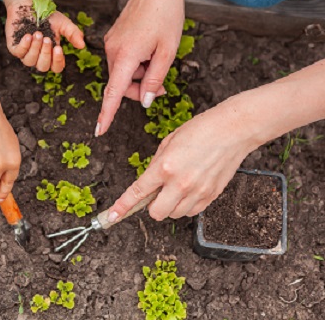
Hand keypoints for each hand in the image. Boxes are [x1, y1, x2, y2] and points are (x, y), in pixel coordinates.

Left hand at [1, 0, 84, 72]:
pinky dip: (24, 46)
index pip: (56, 67)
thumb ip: (73, 34)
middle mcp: (38, 56)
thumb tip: (82, 45)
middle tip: (47, 38)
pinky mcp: (14, 47)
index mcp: (51, 53)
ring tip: (37, 33)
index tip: (58, 48)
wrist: (30, 4)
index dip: (57, 62)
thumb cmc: (47, 16)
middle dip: (45, 53)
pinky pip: (18, 53)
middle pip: (42, 67)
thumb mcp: (63, 24)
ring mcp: (26, 53)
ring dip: (35, 48)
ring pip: (29, 62)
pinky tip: (28, 36)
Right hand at [95, 0, 182, 135]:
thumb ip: (155, 79)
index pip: (113, 93)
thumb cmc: (166, 16)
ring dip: (139, 73)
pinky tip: (149, 47)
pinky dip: (135, 62)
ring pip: (122, 72)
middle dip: (139, 88)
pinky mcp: (113, 38)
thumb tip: (145, 101)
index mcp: (125, 56)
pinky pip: (122, 60)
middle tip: (161, 82)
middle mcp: (112, 51)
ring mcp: (110, 43)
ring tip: (157, 56)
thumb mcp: (167, 52)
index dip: (107, 114)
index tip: (99, 131)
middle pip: (121, 84)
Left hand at [106, 100, 256, 221]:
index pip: (137, 193)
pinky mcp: (211, 196)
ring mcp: (197, 192)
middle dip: (152, 206)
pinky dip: (186, 205)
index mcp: (164, 167)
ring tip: (178, 186)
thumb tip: (149, 182)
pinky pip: (192, 212)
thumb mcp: (168, 142)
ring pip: (174, 215)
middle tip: (157, 192)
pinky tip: (190, 189)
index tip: (111, 215)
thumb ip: (156, 165)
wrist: (233, 130)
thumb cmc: (201, 130)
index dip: (122, 206)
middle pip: (156, 213)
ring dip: (170, 205)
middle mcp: (180, 183)